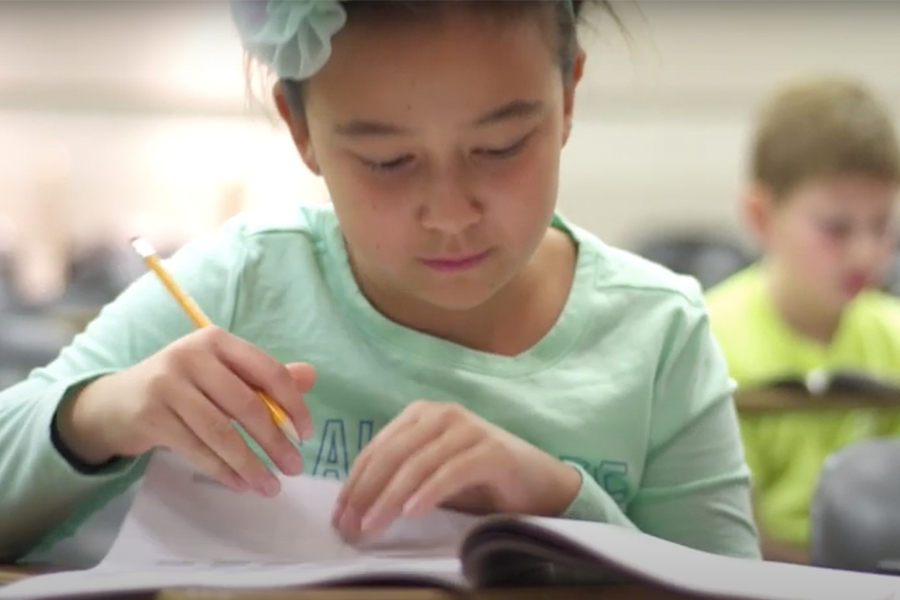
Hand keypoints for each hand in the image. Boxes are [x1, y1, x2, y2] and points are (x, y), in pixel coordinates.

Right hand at [55, 326, 316, 497]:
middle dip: (274, 441)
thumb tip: (311, 376)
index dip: (292, 403)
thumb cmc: (183, 386)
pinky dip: (223, 471)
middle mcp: (191, 356)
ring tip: (271, 486)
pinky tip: (241, 485)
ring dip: (250, 464)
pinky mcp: (150, 415)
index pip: (267, 370)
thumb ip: (264, 377)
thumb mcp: (222, 373)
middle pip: (245, 404)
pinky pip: (196, 449)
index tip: (306, 434)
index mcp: (217, 341)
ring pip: (220, 432)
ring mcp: (167, 385)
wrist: (115, 402)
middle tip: (295, 468)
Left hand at [331, 400, 580, 538]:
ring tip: (372, 527)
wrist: (537, 482)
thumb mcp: (430, 474)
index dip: (354, 483)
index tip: (338, 515)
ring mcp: (468, 429)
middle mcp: (442, 414)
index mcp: (421, 415)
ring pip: (417, 464)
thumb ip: (399, 477)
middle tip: (349, 526)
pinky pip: (451, 472)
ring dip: (389, 498)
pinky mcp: (491, 450)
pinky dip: (428, 493)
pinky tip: (411, 513)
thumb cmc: (479, 480)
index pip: (376, 448)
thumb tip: (355, 504)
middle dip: (366, 493)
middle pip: (392, 455)